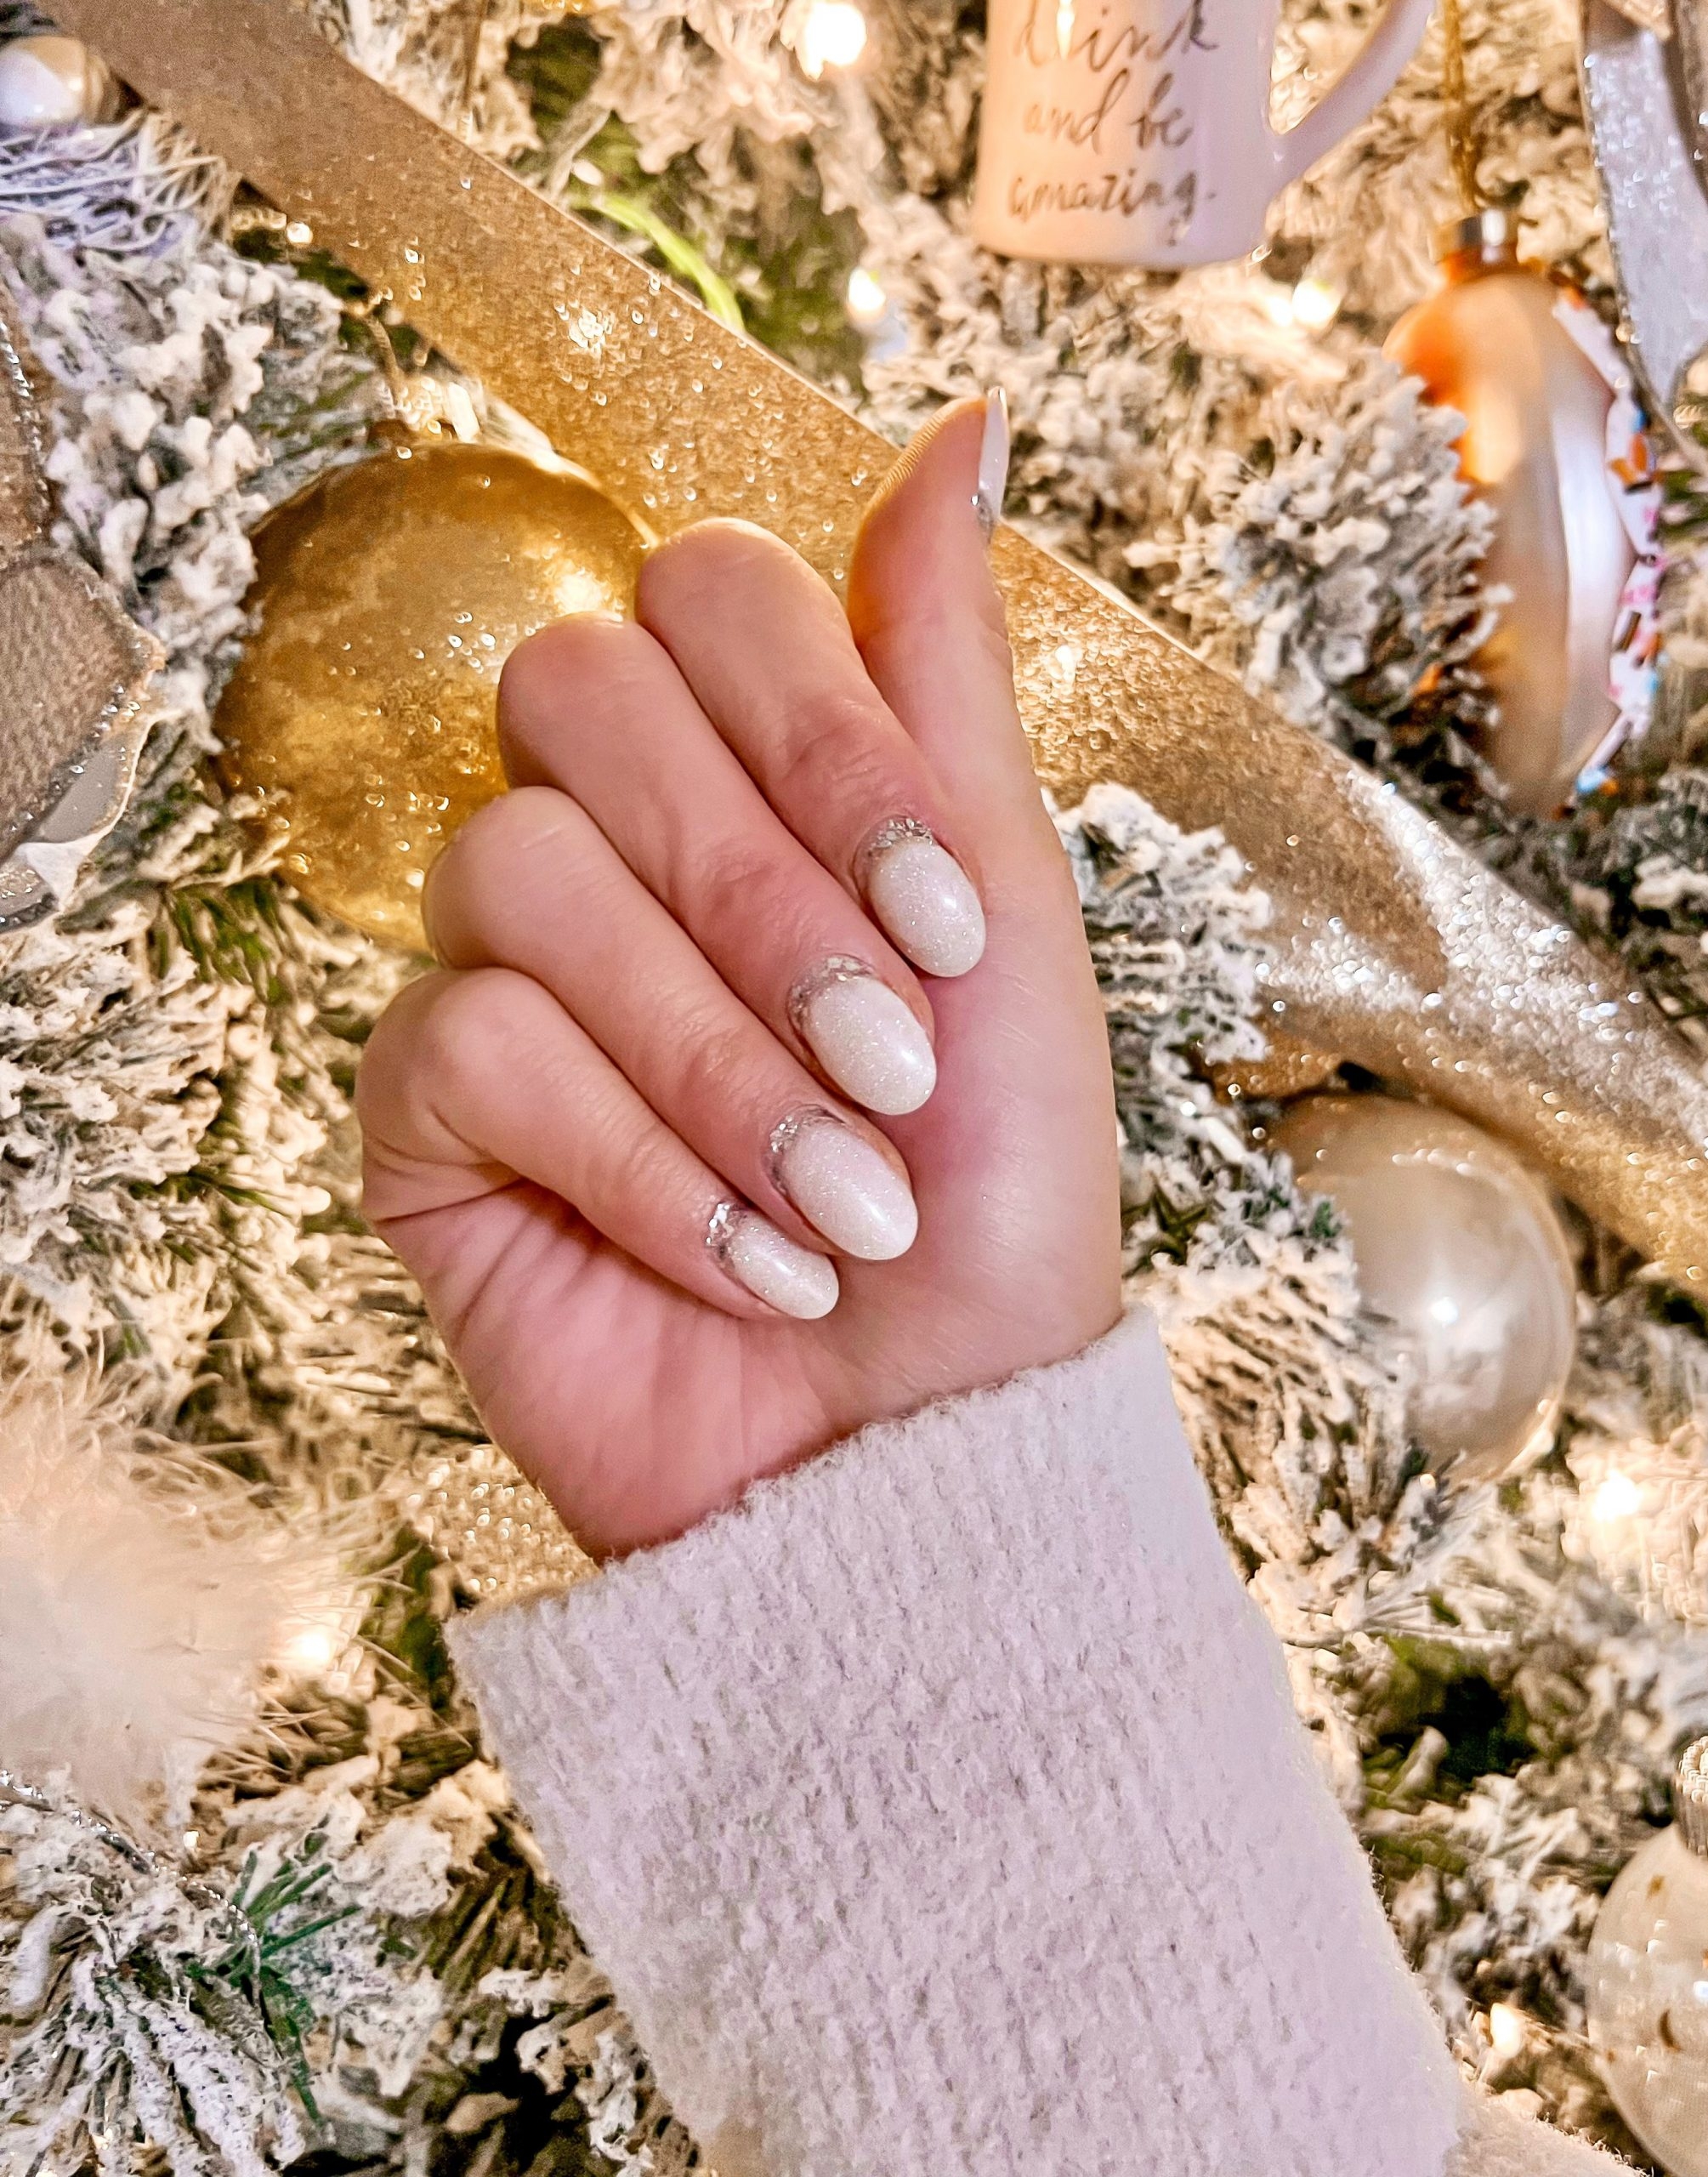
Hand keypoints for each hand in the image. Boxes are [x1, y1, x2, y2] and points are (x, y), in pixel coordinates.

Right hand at [358, 398, 1120, 1555]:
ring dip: (718, 1054)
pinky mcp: (428, 1107)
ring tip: (839, 1202)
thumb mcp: (1011, 923)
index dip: (816, 730)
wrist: (920, 1444)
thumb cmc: (989, 1194)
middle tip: (894, 1062)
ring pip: (523, 871)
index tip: (946, 914)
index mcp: (748, 773)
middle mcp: (610, 839)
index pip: (706, 594)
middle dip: (766, 895)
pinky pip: (471, 1037)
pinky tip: (740, 1258)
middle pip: (582, 696)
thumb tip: (957, 423)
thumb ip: (946, 680)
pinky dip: (636, 1156)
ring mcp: (503, 964)